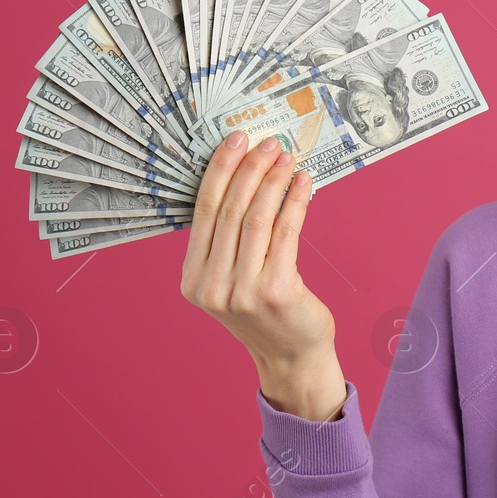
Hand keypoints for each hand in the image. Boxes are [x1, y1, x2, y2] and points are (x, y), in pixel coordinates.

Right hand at [180, 131, 343, 420]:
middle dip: (249, 169)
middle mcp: (211, 286)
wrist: (290, 356)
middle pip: (230, 210)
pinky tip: (304, 184)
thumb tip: (242, 176)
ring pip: (257, 218)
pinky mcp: (276, 291)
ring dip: (274, 182)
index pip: (203, 212)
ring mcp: (242, 291)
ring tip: (287, 159)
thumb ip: (226, 242)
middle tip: (266, 143)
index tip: (235, 141)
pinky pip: (286, 233)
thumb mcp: (230, 280)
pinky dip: (295, 202)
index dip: (220, 171)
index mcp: (192, 280)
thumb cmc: (265, 311)